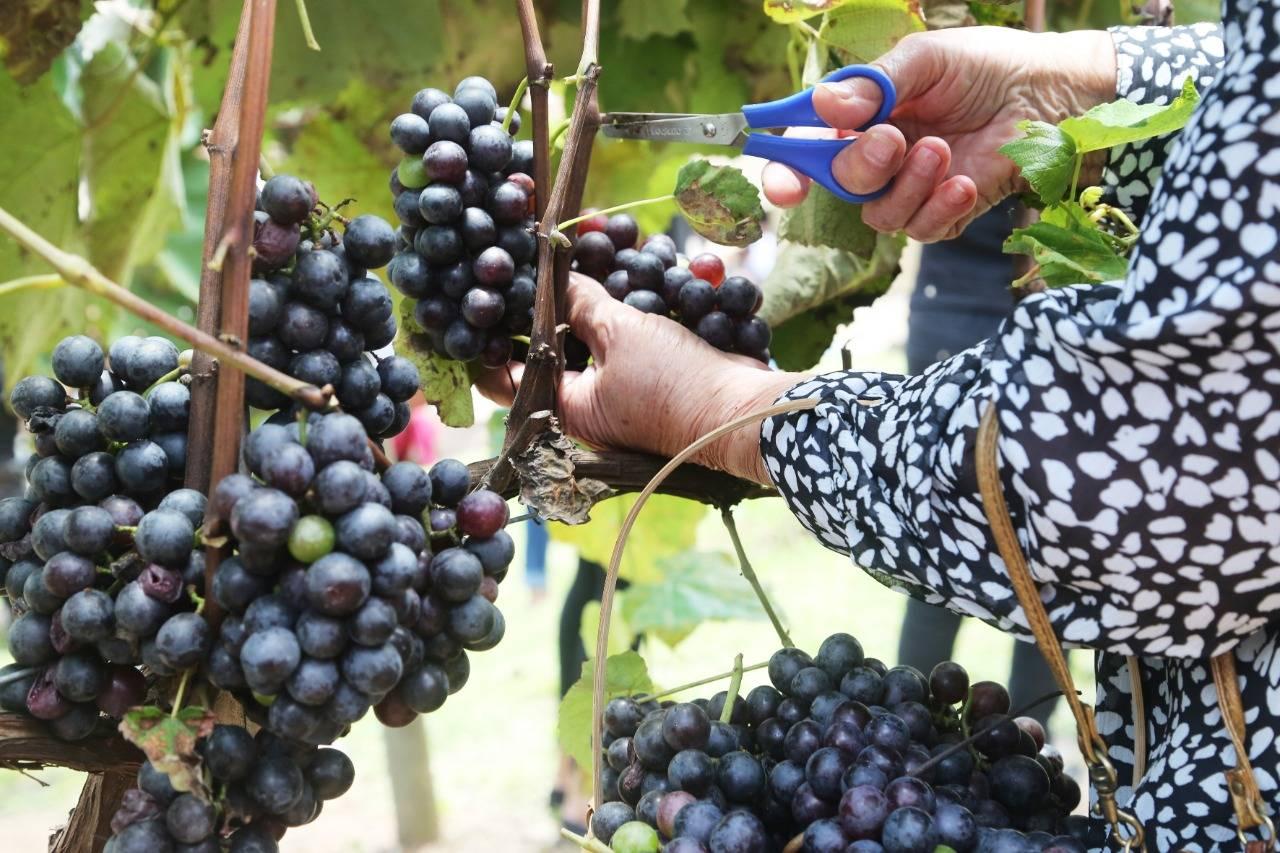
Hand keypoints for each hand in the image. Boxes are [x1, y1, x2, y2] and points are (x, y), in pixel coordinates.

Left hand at [477, 273, 803, 483]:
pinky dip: (635, 300)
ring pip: (595, 333)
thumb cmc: (673, 382)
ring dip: (598, 290)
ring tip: (594, 240)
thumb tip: (556, 280)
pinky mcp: (652, 375)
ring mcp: (619, 390)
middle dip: (553, 296)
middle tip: (545, 253)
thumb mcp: (619, 333)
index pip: (506, 373)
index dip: (493, 332)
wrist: (742, 408)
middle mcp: (587, 403)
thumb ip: (580, 303)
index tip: (489, 290)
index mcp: (564, 406)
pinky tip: (634, 263)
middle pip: (553, 344)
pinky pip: (632, 333)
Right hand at [763, 27, 1116, 240]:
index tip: (784, 185)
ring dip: (906, 186)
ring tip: (943, 151)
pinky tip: (965, 180)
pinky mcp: (945, 213)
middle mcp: (880, 157)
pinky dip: (939, 208)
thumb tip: (825, 106)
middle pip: (841, 183)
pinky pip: (922, 230)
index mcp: (864, 118)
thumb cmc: (987, 67)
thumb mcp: (927, 59)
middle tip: (894, 139)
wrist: (1052, 93)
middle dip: (861, 166)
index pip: (809, 151)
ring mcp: (911, 188)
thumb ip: (875, 83)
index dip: (787, 171)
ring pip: (879, 215)